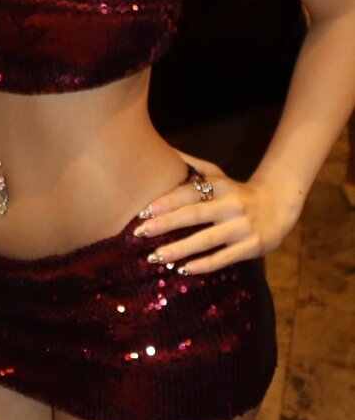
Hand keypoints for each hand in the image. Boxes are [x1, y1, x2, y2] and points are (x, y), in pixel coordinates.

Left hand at [132, 154, 298, 274]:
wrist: (278, 206)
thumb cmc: (237, 192)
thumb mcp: (219, 175)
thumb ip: (193, 165)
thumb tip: (165, 150)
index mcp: (221, 186)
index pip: (189, 193)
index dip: (166, 201)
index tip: (142, 211)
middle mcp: (231, 205)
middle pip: (194, 215)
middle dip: (166, 224)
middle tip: (139, 233)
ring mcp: (242, 227)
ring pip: (207, 240)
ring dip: (180, 249)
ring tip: (155, 256)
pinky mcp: (252, 246)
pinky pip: (224, 258)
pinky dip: (204, 264)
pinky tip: (184, 269)